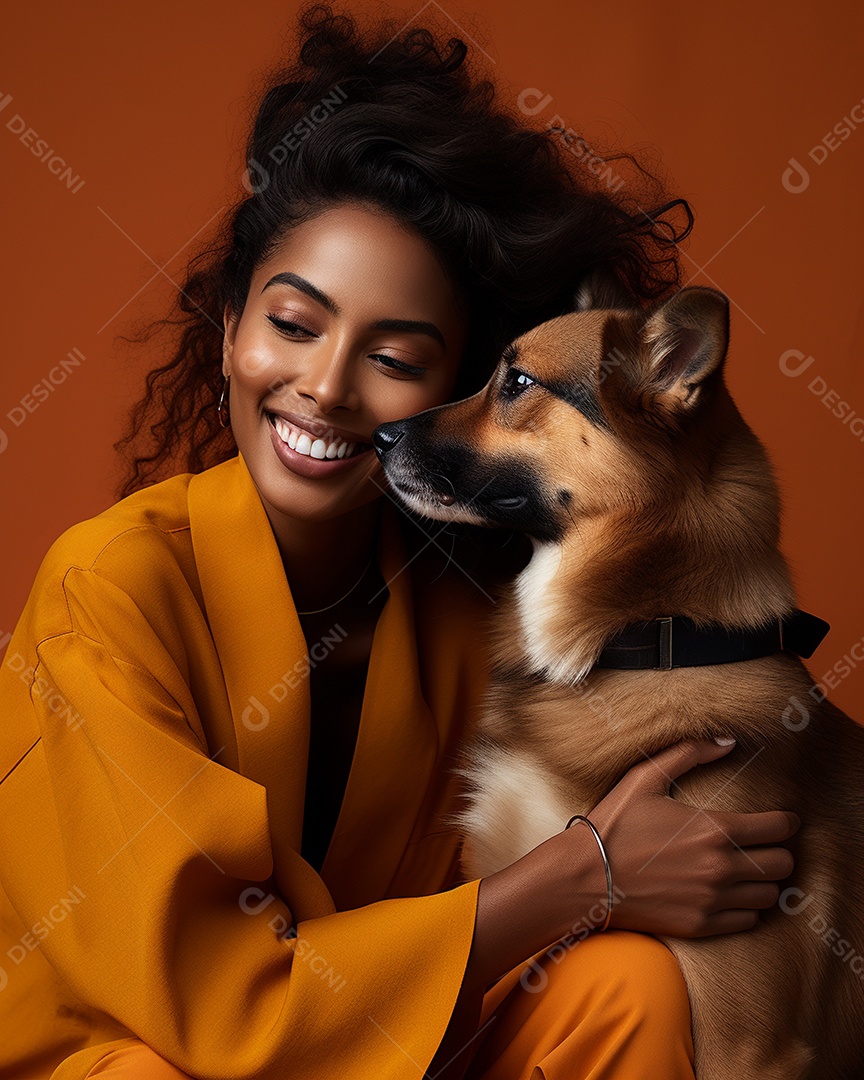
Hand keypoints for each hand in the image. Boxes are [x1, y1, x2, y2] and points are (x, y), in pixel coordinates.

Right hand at [585, 738, 798, 936]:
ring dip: (764, 880)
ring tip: (748, 869)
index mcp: (714, 829)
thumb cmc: (614, 824)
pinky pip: (748, 920)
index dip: (786, 821)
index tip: (782, 820)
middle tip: (763, 844)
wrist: (584, 877)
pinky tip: (729, 892)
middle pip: (783, 865)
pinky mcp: (702, 925)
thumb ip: (689, 753)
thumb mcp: (645, 777)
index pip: (779, 828)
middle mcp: (721, 867)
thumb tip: (727, 741)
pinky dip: (746, 907)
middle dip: (778, 850)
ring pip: (770, 895)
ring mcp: (713, 900)